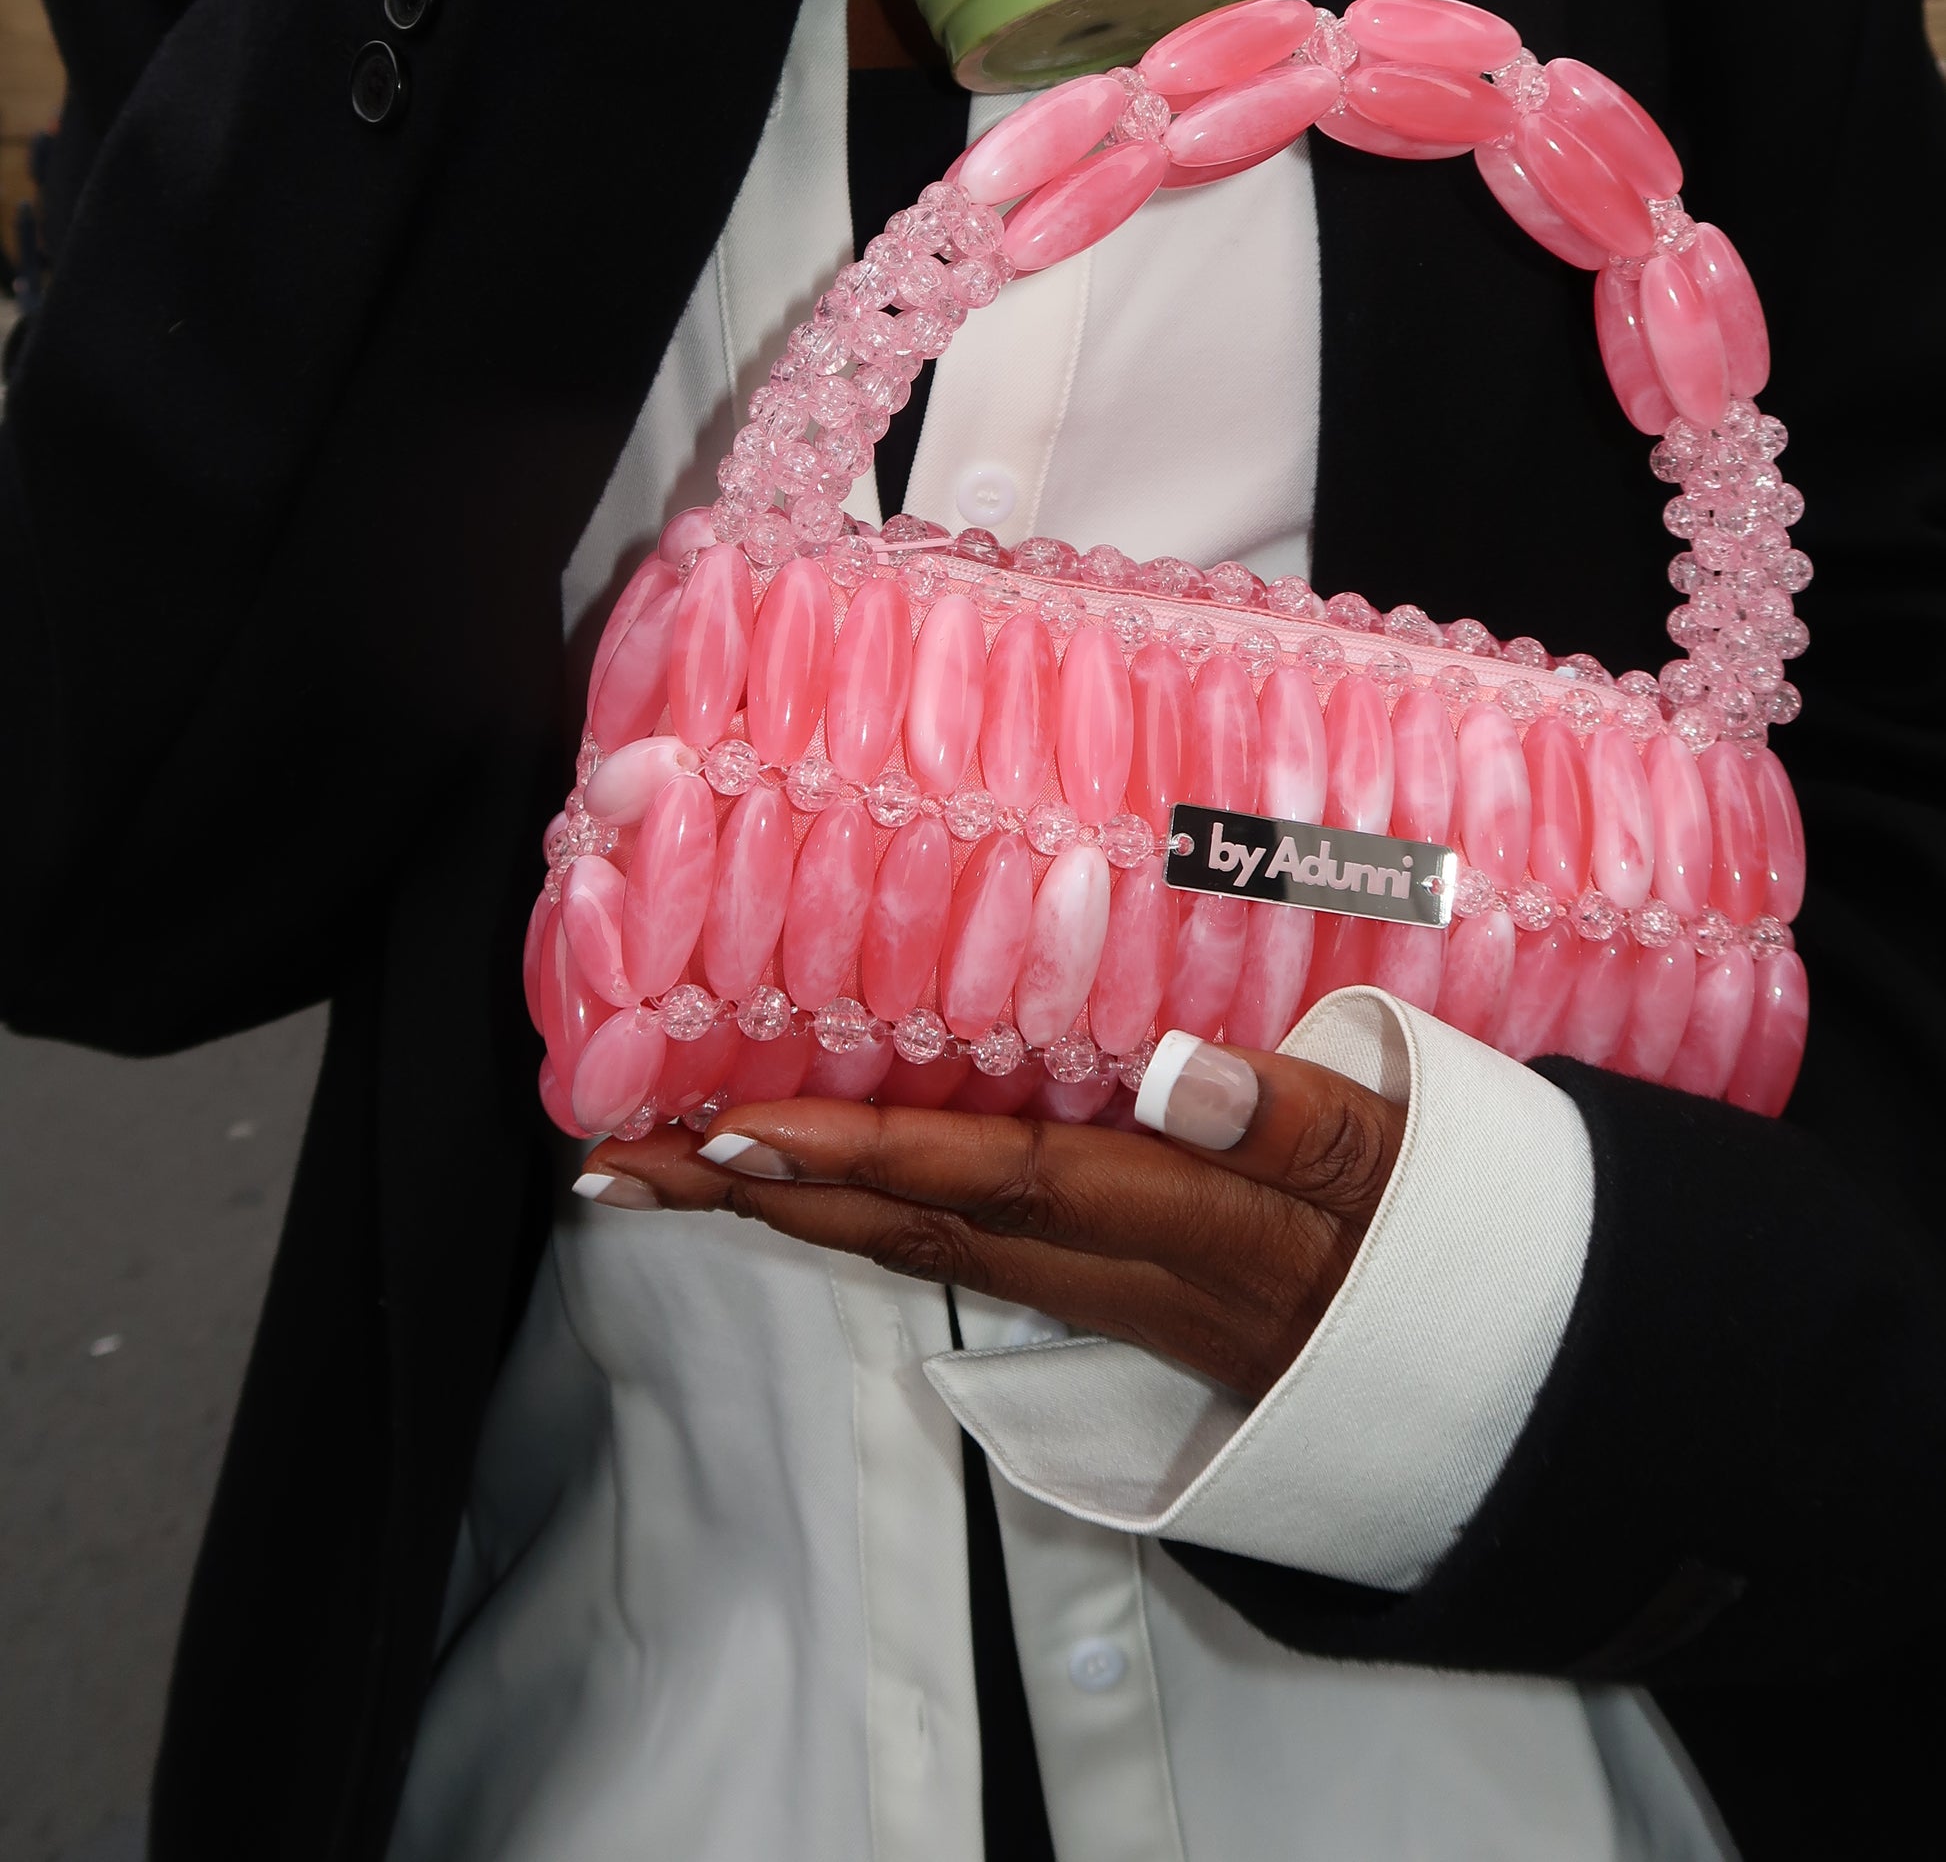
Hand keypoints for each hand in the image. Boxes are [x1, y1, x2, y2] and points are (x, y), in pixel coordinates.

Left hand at [581, 1038, 1404, 1402]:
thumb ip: (1291, 1119)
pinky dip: (858, 1216)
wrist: (1481, 1368)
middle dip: (757, 1198)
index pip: (989, 1179)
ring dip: (783, 1210)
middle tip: (615, 1165)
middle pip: (907, 1231)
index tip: (730, 1128)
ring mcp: (1097, 1290)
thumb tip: (1175, 1066)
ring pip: (914, 1249)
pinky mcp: (1104, 1289)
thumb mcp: (1392, 1170)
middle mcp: (1110, 1268)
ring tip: (662, 1168)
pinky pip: (953, 1250)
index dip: (858, 1158)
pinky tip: (797, 1189)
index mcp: (1173, 1224)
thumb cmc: (1439, 1234)